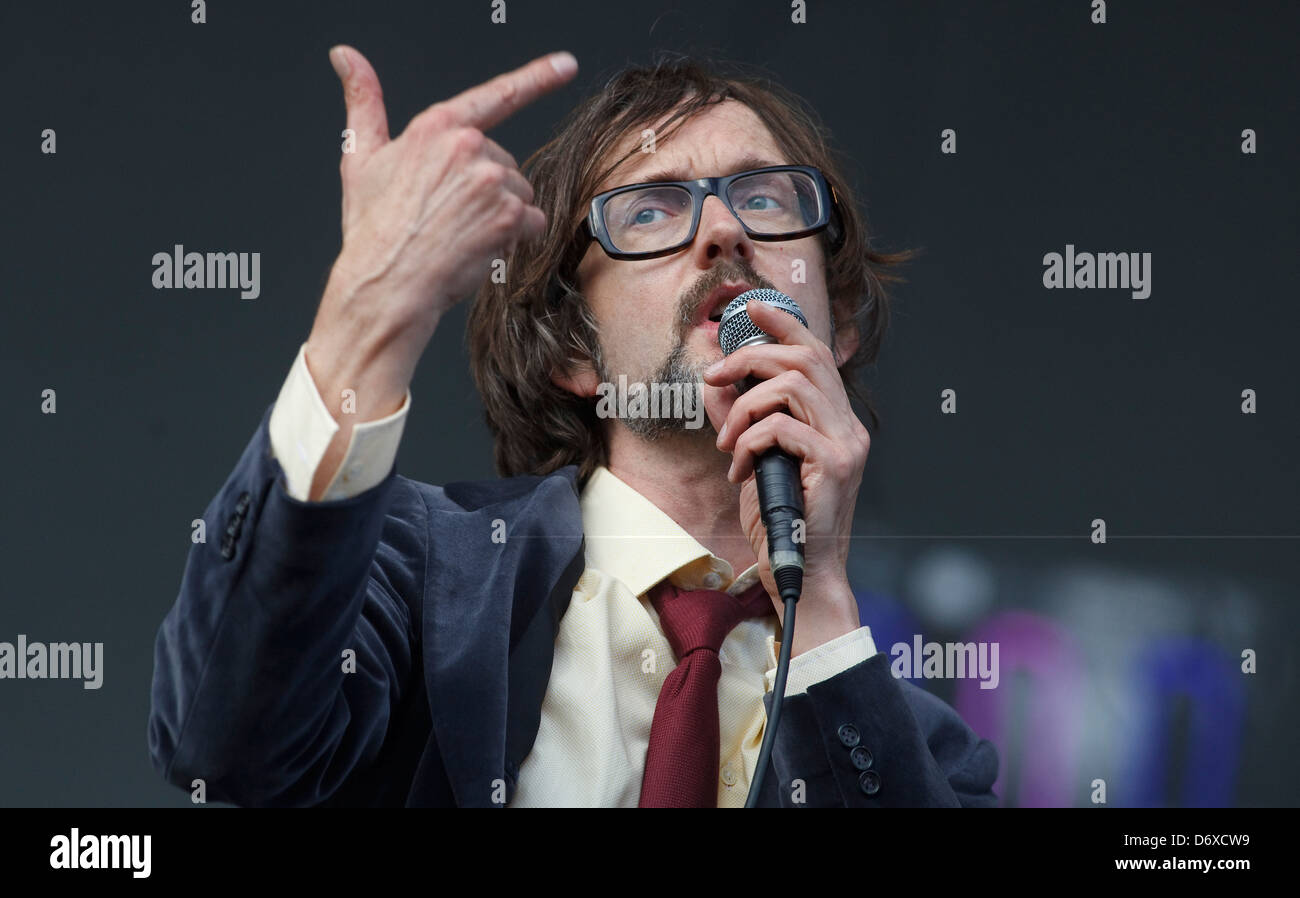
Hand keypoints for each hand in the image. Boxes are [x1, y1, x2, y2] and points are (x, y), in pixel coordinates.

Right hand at [310, 46, 577, 374]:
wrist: (386, 283)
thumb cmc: (372, 228)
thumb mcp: (360, 157)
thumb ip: (363, 101)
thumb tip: (344, 54)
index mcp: (436, 126)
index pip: (497, 94)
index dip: (538, 76)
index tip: (567, 64)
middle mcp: (467, 146)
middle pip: (506, 163)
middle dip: (488, 190)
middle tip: (449, 216)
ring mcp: (491, 181)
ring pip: (520, 194)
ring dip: (502, 216)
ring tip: (461, 234)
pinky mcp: (508, 215)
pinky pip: (532, 224)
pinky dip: (514, 240)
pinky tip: (479, 248)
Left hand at [702, 300, 868, 654]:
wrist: (800, 574)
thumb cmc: (779, 522)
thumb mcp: (752, 460)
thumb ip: (739, 419)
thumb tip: (714, 381)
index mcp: (834, 420)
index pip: (815, 352)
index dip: (783, 322)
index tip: (749, 308)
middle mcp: (848, 425)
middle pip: (804, 356)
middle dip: (751, 355)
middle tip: (714, 376)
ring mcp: (846, 444)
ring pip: (792, 384)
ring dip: (745, 406)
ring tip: (726, 441)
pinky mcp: (834, 465)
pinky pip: (781, 427)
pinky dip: (749, 441)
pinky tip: (739, 469)